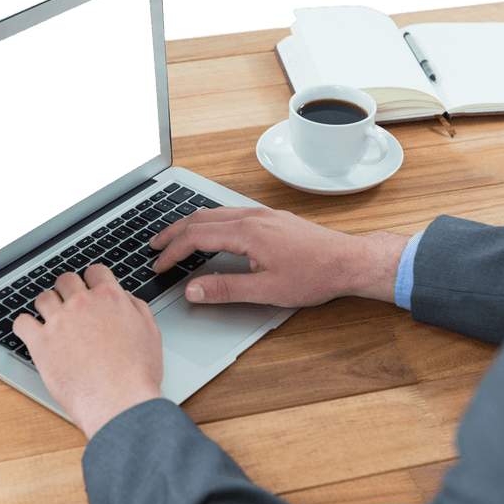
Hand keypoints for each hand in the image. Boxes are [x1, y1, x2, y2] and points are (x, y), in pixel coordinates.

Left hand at [12, 264, 163, 439]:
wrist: (119, 401)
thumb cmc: (137, 374)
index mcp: (110, 298)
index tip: (89, 287)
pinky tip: (31, 333)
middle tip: (69, 304)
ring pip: (43, 298)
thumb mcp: (151, 333)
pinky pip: (21, 322)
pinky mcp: (40, 343)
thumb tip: (125, 297)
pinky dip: (24, 325)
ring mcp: (59, 322)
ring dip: (47, 305)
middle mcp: (82, 304)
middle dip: (68, 289)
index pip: (95, 272)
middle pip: (66, 280)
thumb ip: (137, 308)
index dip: (92, 279)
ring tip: (51, 319)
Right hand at [149, 207, 409, 307]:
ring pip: (216, 213)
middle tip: (154, 246)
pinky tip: (211, 232)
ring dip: (191, 224)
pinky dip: (211, 221)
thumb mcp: (267, 290)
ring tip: (175, 237)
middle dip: (173, 232)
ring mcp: (263, 214)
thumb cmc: (315, 275)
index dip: (173, 251)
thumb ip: (226, 289)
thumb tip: (194, 290)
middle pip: (201, 218)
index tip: (159, 265)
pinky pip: (231, 212)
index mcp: (248, 232)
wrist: (348, 260)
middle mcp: (253, 217)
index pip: (197, 237)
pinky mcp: (272, 218)